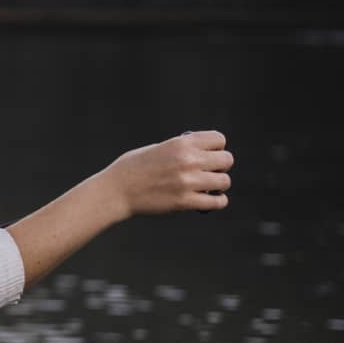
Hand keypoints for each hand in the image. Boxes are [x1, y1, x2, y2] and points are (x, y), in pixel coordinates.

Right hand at [105, 130, 232, 217]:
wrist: (116, 190)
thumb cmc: (132, 168)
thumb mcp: (156, 148)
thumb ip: (179, 149)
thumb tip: (201, 154)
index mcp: (180, 143)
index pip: (219, 140)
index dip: (216, 148)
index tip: (208, 155)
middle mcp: (187, 160)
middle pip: (227, 160)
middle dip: (220, 166)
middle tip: (208, 172)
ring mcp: (188, 182)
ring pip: (225, 181)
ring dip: (218, 185)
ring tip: (207, 188)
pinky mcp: (185, 202)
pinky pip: (218, 202)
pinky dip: (217, 202)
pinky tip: (208, 200)